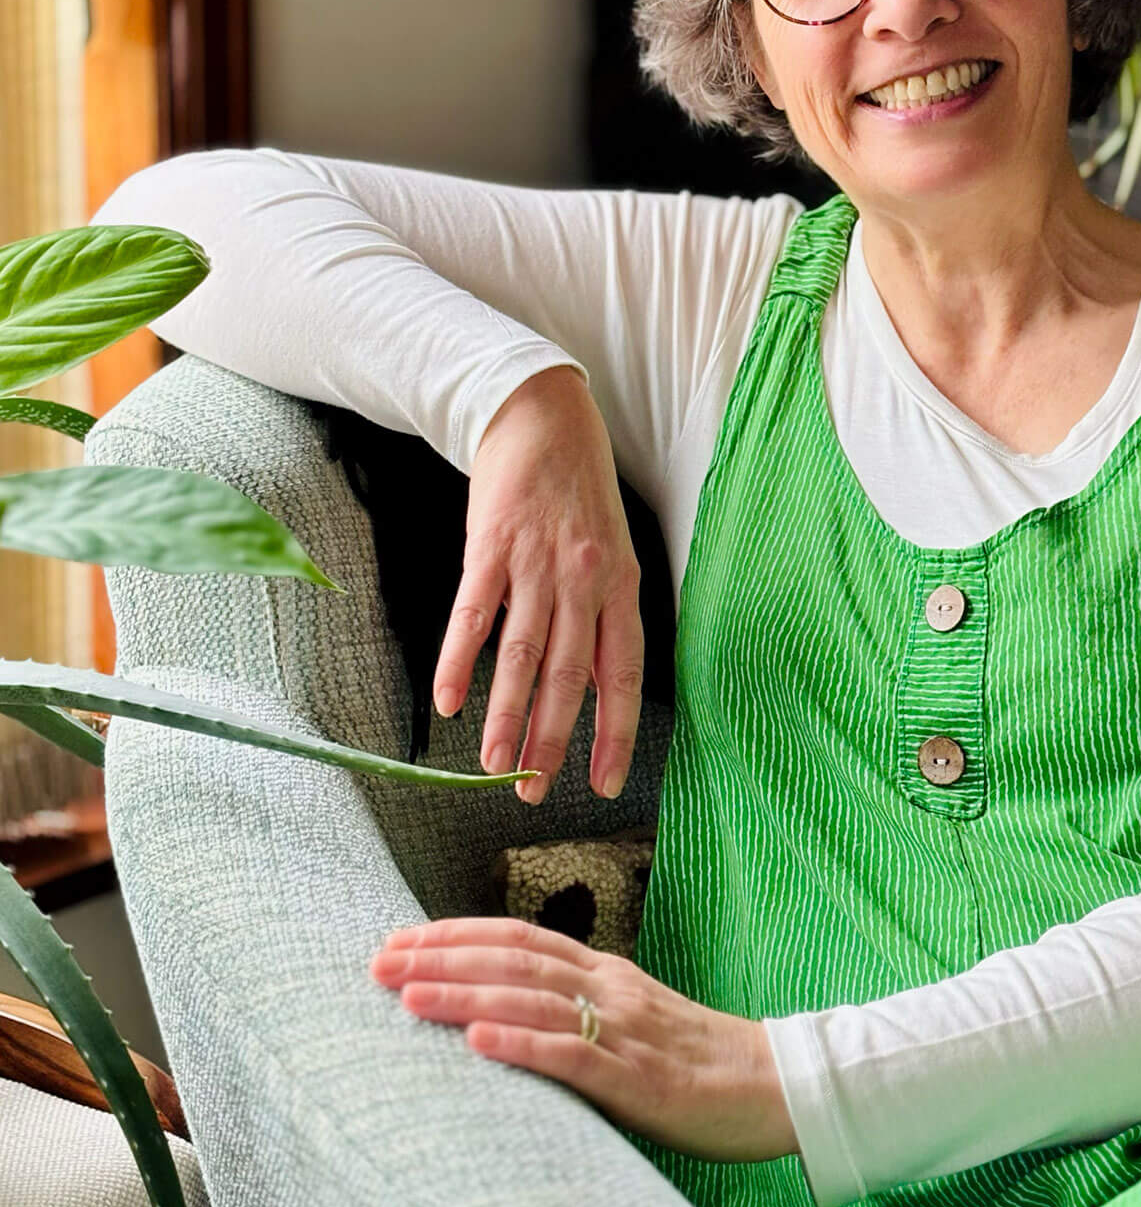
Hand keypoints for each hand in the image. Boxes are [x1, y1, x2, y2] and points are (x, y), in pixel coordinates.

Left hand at [368, 916, 796, 1162]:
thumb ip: (578, 1017)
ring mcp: (625, 1031)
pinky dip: (522, 1044)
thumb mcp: (634, 1025)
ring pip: (531, 1000)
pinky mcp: (641, 1079)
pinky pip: (574, 1056)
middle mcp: (609, 989)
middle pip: (513, 958)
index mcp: (606, 973)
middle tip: (377, 961)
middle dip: (440, 957)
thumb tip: (506, 1024)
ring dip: (463, 995)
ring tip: (406, 994)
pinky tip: (478, 1041)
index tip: (399, 940)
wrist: (780, 1087)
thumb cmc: (700, 1064)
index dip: (456, 934)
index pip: (518, 938)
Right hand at [431, 365, 644, 805]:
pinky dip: (460, 661)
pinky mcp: (491, 546)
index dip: (617, 731)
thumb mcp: (611, 553)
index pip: (624, 674)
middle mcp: (584, 579)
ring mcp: (537, 562)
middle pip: (568, 675)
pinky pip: (474, 615)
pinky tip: (449, 701)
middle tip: (532, 791)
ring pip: (522, 654)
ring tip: (493, 765)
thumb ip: (602, 620)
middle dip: (551, 739)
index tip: (608, 782)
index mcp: (622, 585)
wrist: (542, 415)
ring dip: (506, 715)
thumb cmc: (580, 492)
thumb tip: (594, 693)